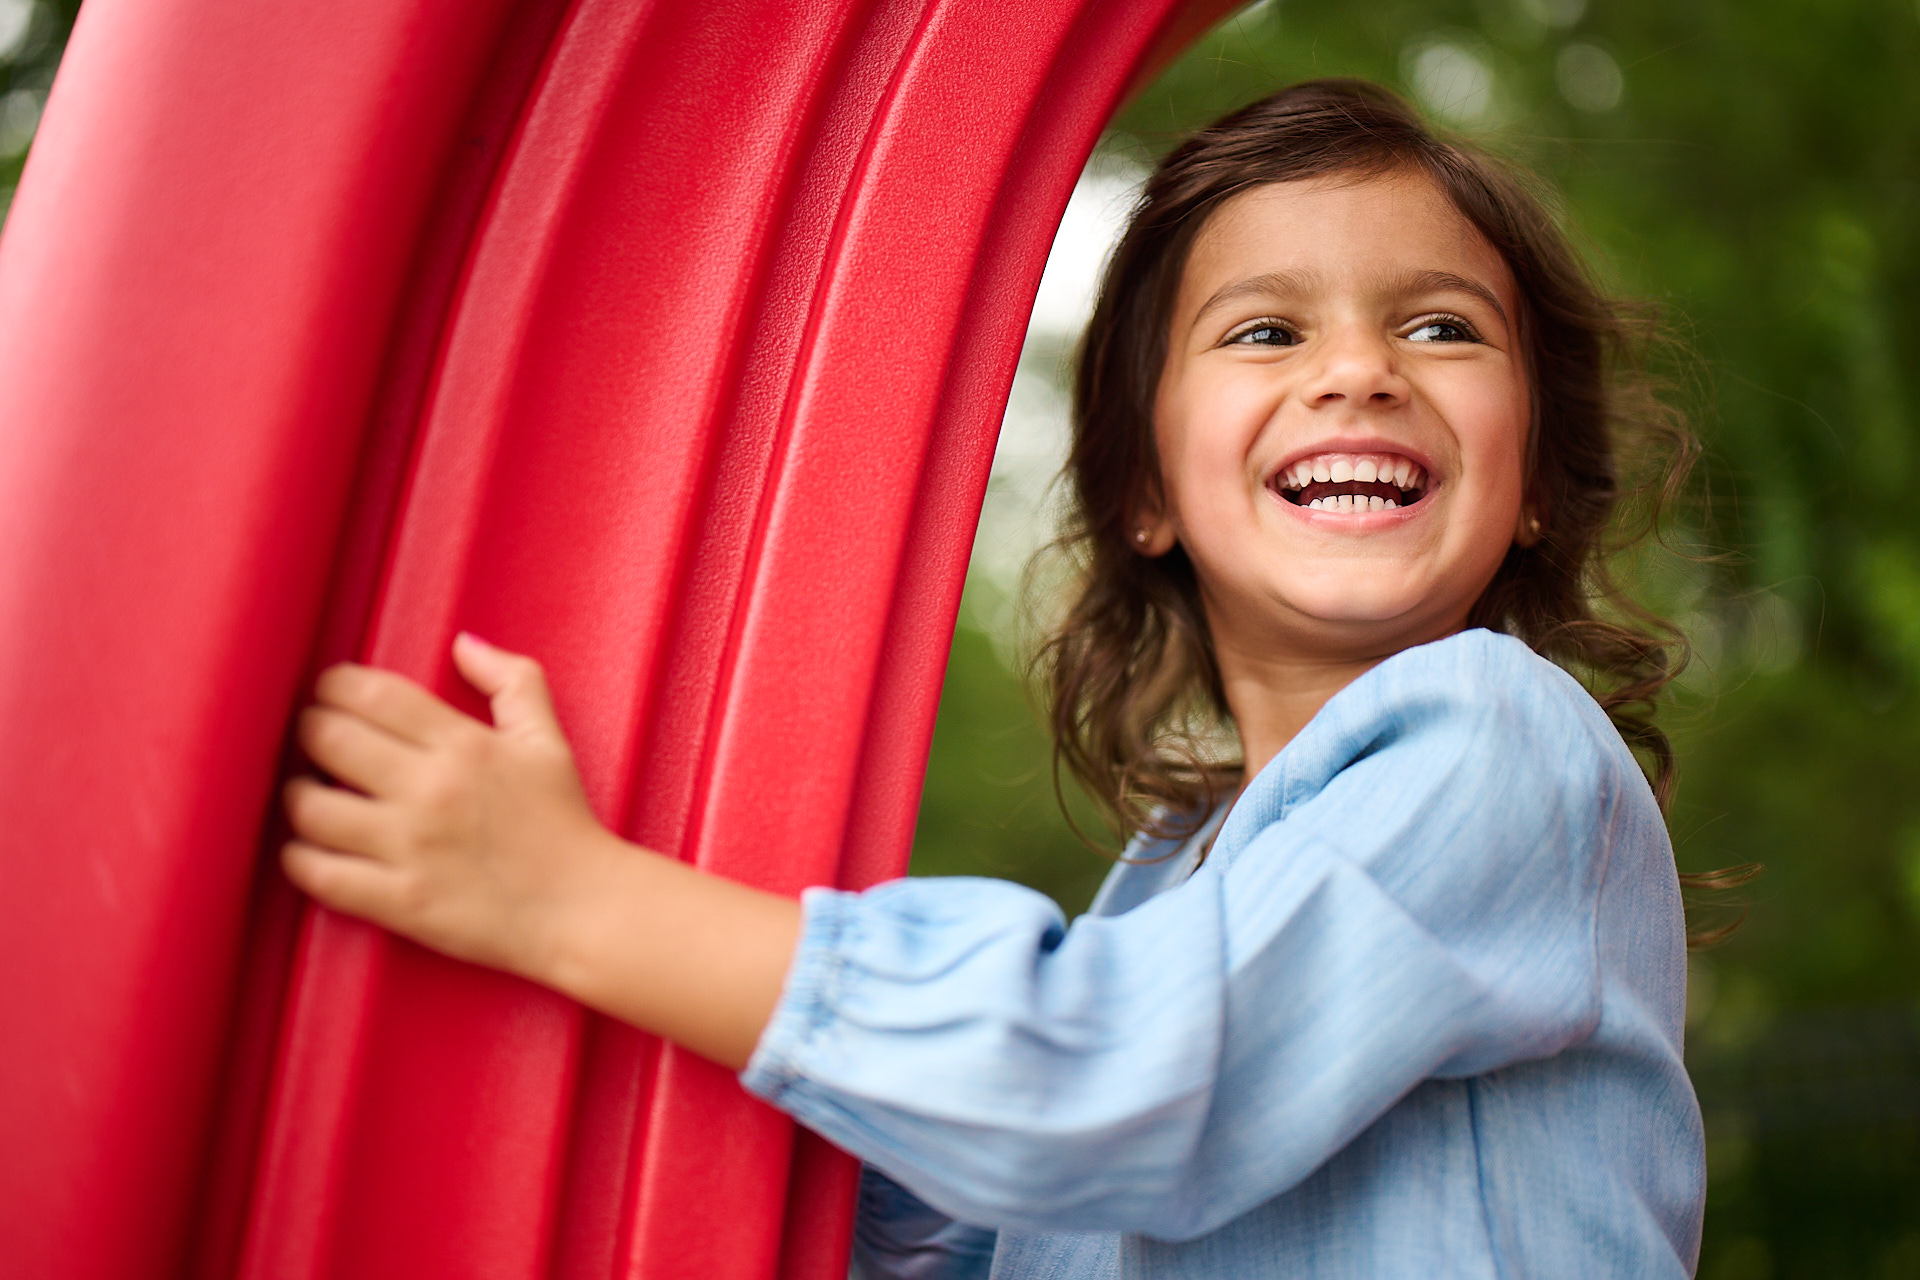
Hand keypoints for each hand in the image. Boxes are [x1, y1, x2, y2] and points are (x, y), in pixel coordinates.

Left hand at [281, 633, 802, 1069]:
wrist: (585, 908)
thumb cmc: (565, 824)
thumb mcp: (548, 740)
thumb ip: (512, 680)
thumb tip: (465, 643)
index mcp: (464, 745)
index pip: (371, 694)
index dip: (332, 686)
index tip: (329, 694)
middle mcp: (431, 790)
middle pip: (328, 739)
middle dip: (309, 731)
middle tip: (313, 739)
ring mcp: (412, 848)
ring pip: (311, 808)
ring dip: (297, 796)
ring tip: (309, 794)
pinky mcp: (401, 902)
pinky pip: (320, 876)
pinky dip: (300, 859)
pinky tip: (309, 849)